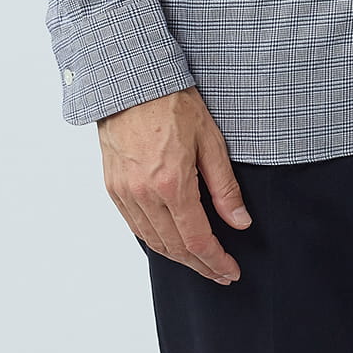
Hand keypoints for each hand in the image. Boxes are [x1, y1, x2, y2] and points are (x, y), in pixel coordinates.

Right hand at [98, 85, 252, 284]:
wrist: (130, 81)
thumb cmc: (171, 101)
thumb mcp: (210, 139)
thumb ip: (224, 186)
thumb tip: (239, 221)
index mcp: (171, 183)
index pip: (196, 240)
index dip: (215, 261)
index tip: (230, 271)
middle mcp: (144, 194)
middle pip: (174, 248)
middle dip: (200, 265)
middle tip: (220, 272)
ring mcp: (124, 193)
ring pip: (153, 241)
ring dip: (177, 257)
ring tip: (199, 260)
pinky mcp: (113, 187)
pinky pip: (135, 226)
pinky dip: (154, 240)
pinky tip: (170, 239)